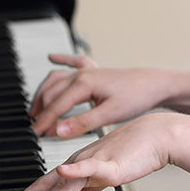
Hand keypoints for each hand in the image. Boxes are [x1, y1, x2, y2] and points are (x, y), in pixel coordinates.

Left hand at [0, 113, 177, 190]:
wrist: (156, 135)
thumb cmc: (135, 151)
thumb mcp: (106, 169)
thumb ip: (90, 182)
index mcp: (78, 164)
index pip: (47, 183)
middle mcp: (80, 162)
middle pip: (48, 184)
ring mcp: (94, 163)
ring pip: (64, 183)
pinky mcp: (111, 165)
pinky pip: (90, 168)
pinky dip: (75, 171)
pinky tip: (63, 171)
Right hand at [30, 54, 168, 137]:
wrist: (155, 84)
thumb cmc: (136, 97)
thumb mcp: (109, 114)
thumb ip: (81, 123)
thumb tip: (57, 131)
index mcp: (83, 84)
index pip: (56, 105)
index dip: (43, 121)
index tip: (34, 134)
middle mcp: (82, 74)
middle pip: (52, 91)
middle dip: (40, 109)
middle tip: (35, 127)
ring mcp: (88, 71)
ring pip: (57, 78)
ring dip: (44, 92)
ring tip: (37, 108)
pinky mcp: (96, 71)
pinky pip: (73, 62)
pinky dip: (61, 60)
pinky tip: (52, 57)